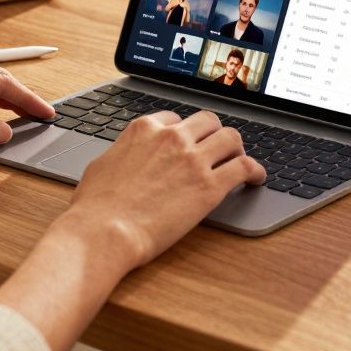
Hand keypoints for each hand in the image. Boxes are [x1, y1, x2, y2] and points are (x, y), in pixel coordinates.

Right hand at [59, 110, 265, 270]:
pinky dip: (254, 170)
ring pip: (231, 138)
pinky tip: (255, 178)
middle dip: (214, 135)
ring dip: (236, 148)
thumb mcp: (101, 165)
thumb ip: (121, 154)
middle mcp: (172, 137)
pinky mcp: (209, 186)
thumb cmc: (95, 206)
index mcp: (145, 129)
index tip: (189, 144)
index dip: (185, 133)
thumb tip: (125, 157)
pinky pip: (244, 167)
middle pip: (208, 122)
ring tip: (238, 161)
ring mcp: (193, 159)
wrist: (104, 231)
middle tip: (217, 150)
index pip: (176, 120)